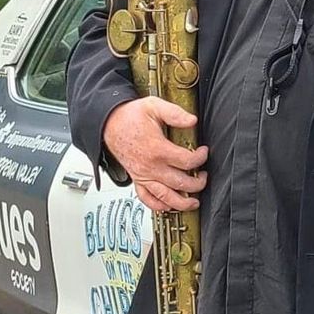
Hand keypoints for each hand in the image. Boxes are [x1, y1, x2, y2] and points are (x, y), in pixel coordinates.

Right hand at [102, 97, 207, 212]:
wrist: (109, 124)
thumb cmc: (131, 116)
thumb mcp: (154, 106)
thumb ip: (175, 113)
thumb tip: (192, 120)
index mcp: (157, 149)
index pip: (187, 161)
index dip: (201, 158)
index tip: (204, 152)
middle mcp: (150, 166)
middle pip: (180, 183)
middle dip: (197, 183)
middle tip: (203, 177)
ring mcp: (143, 175)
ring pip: (164, 196)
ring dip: (181, 203)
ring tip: (194, 202)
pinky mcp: (136, 179)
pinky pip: (146, 198)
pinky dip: (158, 206)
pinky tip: (168, 207)